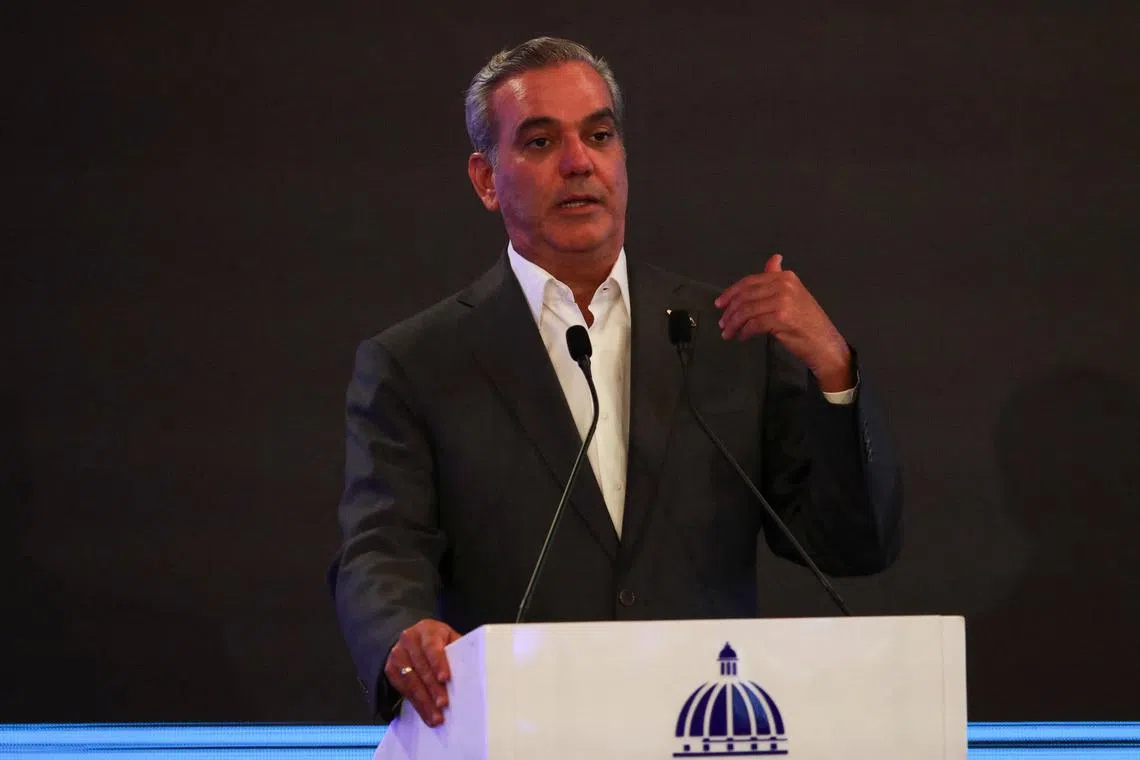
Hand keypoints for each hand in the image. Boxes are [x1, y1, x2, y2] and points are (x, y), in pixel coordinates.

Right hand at [384, 619, 461, 726]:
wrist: (412, 640)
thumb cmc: (438, 641)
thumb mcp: (448, 639)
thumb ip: (458, 651)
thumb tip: (475, 669)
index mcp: (427, 630)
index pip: (432, 646)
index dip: (438, 663)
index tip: (445, 679)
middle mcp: (409, 639)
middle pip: (422, 666)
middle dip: (433, 688)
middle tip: (443, 704)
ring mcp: (398, 654)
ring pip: (411, 681)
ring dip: (424, 701)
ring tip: (436, 717)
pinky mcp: (391, 669)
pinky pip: (403, 689)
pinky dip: (416, 704)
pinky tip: (426, 714)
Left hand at [714, 254, 852, 391]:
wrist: (825, 345)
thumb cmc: (808, 323)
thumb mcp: (794, 295)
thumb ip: (779, 278)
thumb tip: (773, 259)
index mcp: (786, 277)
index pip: (750, 282)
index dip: (731, 293)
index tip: (719, 304)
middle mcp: (784, 285)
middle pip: (746, 296)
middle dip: (730, 311)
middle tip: (722, 323)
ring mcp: (783, 301)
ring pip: (746, 311)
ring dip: (733, 324)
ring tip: (728, 333)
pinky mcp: (781, 318)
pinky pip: (753, 324)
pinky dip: (744, 332)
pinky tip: (741, 337)